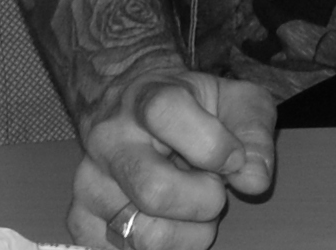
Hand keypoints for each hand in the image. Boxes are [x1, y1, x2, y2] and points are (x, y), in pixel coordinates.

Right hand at [69, 67, 277, 249]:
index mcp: (147, 100)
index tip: (233, 158)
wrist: (131, 107)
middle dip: (205, 200)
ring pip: (142, 236)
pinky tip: (172, 225)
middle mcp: (109, 141)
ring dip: (189, 234)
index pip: (166, 114)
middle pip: (155, 191)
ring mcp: (90, 184)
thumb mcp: (235, 100)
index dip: (212, 144)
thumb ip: (254, 133)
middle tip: (216, 187)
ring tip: (195, 209)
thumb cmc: (193, 107)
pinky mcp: (80, 220)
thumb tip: (254, 180)